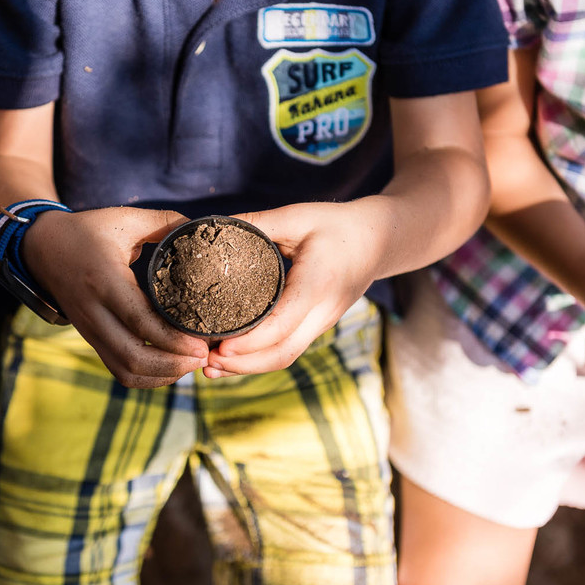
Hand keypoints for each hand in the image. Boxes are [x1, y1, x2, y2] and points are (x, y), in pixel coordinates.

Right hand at [22, 206, 208, 388]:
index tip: (201, 346)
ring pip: (125, 371)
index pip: (140, 322)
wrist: (42, 248)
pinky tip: (169, 367)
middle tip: (203, 357)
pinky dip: (146, 377)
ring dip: (161, 375)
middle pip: (133, 357)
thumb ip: (164, 222)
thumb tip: (199, 228)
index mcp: (105, 281)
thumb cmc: (87, 231)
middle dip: (173, 365)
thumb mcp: (124, 220)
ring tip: (190, 364)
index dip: (173, 340)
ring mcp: (90, 330)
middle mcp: (94, 312)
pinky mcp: (91, 339)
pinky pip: (118, 370)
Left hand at [205, 203, 378, 377]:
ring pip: (285, 357)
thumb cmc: (337, 225)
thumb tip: (212, 227)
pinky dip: (260, 359)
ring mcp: (323, 322)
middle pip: (282, 353)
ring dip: (249, 367)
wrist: (379, 239)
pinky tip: (234, 358)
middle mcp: (323, 311)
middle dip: (243, 364)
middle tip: (206, 362)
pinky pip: (289, 350)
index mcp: (317, 283)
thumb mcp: (297, 216)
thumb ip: (256, 223)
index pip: (282, 324)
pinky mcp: (318, 326)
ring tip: (212, 366)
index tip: (220, 347)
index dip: (250, 342)